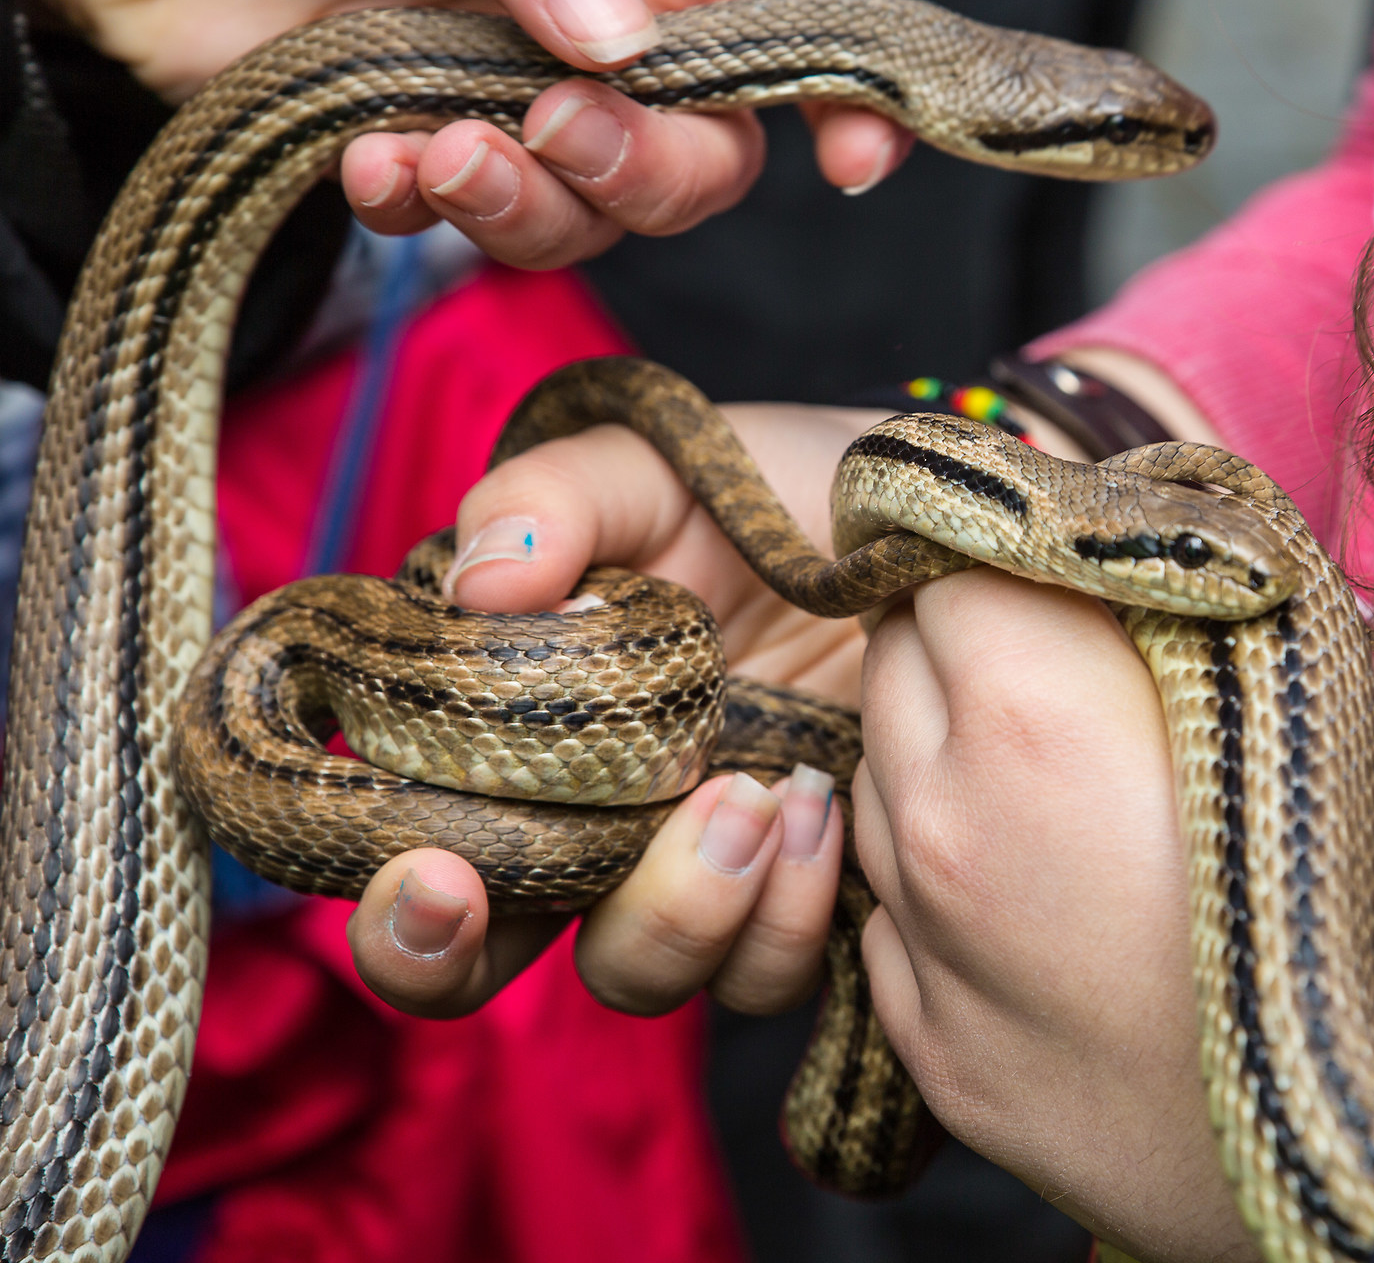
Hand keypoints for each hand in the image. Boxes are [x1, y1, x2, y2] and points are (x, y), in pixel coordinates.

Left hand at [18, 0, 907, 269]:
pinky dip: (431, 214)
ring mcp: (512, 84)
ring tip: (436, 148)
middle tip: (553, 130)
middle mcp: (604, 9)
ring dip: (531, 203)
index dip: (843, 89)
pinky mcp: (423, 139)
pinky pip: (471, 224)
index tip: (850, 159)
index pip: (793, 5)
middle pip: (706, 148)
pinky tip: (370, 159)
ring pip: (597, 210)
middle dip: (647, 165)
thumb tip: (623, 40)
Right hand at [347, 402, 884, 1016]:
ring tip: (748, 797)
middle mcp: (578, 819)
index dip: (385, 896)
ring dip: (671, 910)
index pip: (389, 842)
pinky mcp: (793, 892)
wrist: (925, 522)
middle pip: (471, 959)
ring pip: (629, 971)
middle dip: (451, 959)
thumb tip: (483, 583)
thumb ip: (556, 498)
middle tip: (489, 898)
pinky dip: (783, 911)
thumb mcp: (657, 465)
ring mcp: (685, 866)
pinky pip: (761, 970)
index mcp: (506, 726)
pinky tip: (820, 806)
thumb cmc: (771, 488)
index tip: (423, 873)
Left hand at [851, 570, 1373, 1261]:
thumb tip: (1128, 515)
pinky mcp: (933, 1049)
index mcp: (1031, 714)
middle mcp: (945, 823)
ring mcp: (928, 948)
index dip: (1006, 545)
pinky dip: (950, 886)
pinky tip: (1055, 904)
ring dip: (948, 761)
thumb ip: (1188, 590)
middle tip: (1072, 668)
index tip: (1053, 556)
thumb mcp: (1310, 686)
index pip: (946, 557)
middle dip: (972, 641)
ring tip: (1074, 797)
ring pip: (880, 783)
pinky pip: (895, 914)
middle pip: (895, 658)